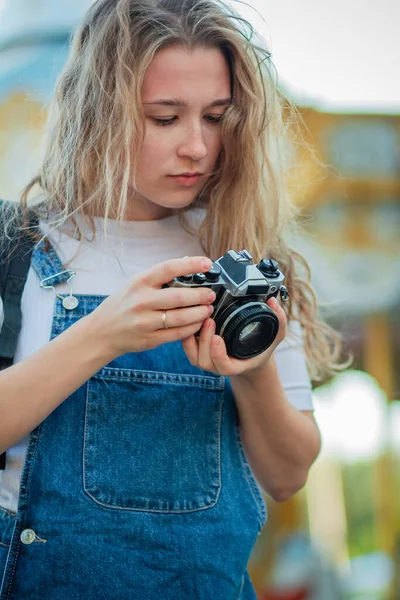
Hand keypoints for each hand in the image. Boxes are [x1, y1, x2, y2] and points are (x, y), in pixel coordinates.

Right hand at [87, 256, 215, 358]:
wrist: (102, 332)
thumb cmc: (122, 304)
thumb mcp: (135, 284)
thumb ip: (159, 275)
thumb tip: (187, 261)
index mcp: (140, 282)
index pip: (168, 268)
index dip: (190, 264)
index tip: (207, 263)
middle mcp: (142, 301)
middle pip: (179, 296)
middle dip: (201, 295)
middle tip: (211, 294)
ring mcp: (145, 321)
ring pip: (181, 317)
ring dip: (200, 313)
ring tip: (208, 309)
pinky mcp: (150, 339)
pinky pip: (177, 333)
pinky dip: (192, 328)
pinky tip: (199, 323)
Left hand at [181, 296, 286, 376]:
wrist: (251, 357)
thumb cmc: (261, 347)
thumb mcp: (275, 335)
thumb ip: (279, 320)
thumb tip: (273, 301)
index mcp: (238, 365)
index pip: (225, 366)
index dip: (219, 355)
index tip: (218, 338)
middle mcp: (221, 365)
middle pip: (205, 360)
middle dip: (204, 340)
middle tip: (209, 320)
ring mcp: (208, 361)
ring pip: (194, 356)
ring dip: (194, 338)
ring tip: (201, 319)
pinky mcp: (199, 353)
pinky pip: (188, 349)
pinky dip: (186, 336)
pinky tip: (190, 320)